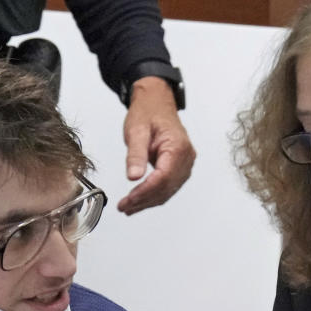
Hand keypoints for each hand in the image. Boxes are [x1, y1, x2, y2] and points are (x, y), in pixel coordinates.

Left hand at [119, 76, 194, 213]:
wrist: (156, 103)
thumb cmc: (148, 113)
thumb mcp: (136, 130)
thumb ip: (135, 155)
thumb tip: (133, 177)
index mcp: (178, 147)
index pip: (163, 177)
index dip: (145, 192)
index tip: (129, 200)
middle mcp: (186, 157)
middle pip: (166, 187)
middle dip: (144, 200)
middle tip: (124, 207)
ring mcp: (185, 164)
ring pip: (167, 191)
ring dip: (148, 201)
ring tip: (128, 208)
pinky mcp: (179, 168)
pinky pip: (168, 186)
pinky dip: (153, 196)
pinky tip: (139, 201)